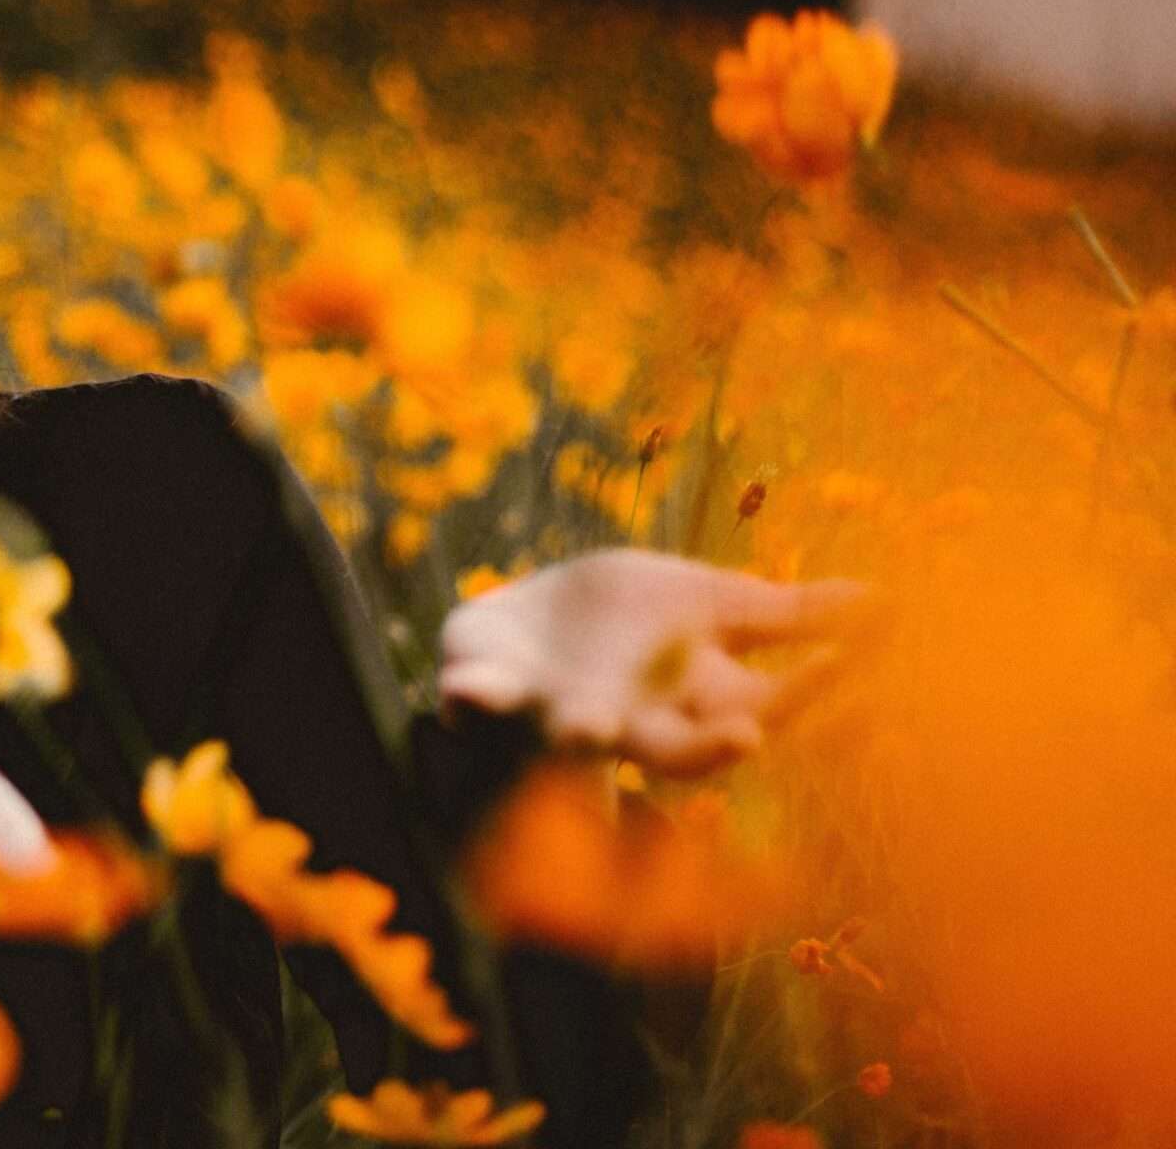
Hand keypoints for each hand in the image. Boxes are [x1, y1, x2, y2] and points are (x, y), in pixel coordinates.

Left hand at [437, 547, 874, 775]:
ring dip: (581, 735)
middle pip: (679, 753)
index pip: (765, 712)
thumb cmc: (631, 621)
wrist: (527, 618)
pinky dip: (471, 698)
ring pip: (573, 740)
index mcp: (693, 703)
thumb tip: (896, 603)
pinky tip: (461, 694)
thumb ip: (792, 615)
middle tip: (747, 739)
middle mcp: (631, 724)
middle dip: (709, 750)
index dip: (811, 698)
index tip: (854, 673)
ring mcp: (554, 712)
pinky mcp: (489, 688)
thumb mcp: (714, 605)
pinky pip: (477, 701)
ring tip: (590, 729)